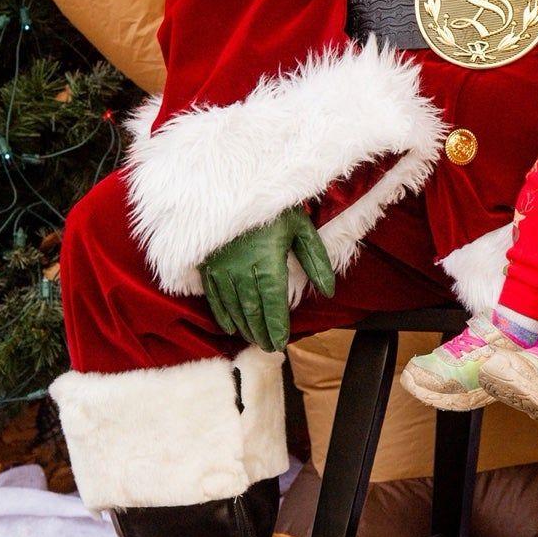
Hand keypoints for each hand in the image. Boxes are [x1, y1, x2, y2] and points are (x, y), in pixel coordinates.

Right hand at [200, 207, 333, 351]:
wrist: (234, 188)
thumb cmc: (273, 208)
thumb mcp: (301, 228)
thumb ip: (316, 260)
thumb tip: (329, 291)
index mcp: (268, 261)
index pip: (274, 303)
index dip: (278, 326)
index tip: (282, 343)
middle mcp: (243, 269)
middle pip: (254, 310)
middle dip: (263, 332)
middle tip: (270, 348)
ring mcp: (222, 268)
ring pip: (235, 307)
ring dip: (246, 327)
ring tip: (255, 341)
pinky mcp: (208, 265)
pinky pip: (215, 298)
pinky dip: (223, 315)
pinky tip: (232, 328)